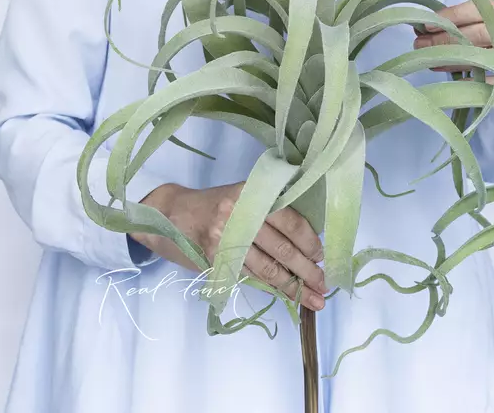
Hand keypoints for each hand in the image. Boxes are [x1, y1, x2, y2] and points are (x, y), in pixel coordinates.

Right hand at [134, 182, 328, 310]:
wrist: (168, 214)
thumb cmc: (213, 205)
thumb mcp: (243, 196)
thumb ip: (269, 211)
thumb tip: (307, 242)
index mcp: (252, 195)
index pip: (290, 221)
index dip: (309, 241)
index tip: (322, 256)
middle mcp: (240, 215)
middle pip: (282, 248)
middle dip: (307, 270)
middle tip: (324, 284)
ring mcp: (226, 240)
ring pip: (268, 268)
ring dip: (293, 286)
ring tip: (313, 299)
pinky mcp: (216, 260)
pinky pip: (250, 276)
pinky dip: (271, 287)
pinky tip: (285, 295)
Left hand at [412, 0, 493, 91]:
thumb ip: (472, 15)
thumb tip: (430, 24)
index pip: (482, 8)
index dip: (452, 16)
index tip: (426, 25)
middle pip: (483, 34)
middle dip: (447, 39)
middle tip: (421, 45)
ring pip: (488, 58)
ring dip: (455, 61)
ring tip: (433, 62)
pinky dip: (476, 81)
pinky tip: (456, 80)